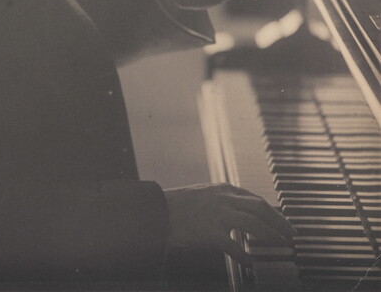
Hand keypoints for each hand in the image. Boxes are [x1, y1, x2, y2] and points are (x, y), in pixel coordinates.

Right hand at [164, 182, 294, 266]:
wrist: (160, 211)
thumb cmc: (180, 205)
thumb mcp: (206, 194)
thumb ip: (225, 200)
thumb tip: (245, 212)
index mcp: (224, 188)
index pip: (256, 199)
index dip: (273, 212)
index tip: (283, 222)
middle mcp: (224, 198)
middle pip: (261, 208)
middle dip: (280, 222)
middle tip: (291, 235)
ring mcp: (219, 215)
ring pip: (254, 224)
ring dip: (271, 236)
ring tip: (280, 246)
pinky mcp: (212, 233)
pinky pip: (236, 247)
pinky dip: (246, 256)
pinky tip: (251, 263)